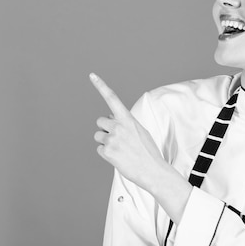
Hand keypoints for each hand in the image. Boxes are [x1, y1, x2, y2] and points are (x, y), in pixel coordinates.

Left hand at [89, 72, 165, 191]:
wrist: (152, 170)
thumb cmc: (147, 151)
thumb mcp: (139, 131)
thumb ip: (124, 123)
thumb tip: (109, 120)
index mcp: (128, 119)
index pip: (112, 98)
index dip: (100, 85)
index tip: (92, 75)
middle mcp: (118, 126)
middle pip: (100, 121)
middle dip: (105, 128)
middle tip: (118, 139)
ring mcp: (112, 139)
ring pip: (98, 136)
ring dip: (105, 142)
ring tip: (120, 150)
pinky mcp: (107, 152)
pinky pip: (99, 149)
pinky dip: (106, 154)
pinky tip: (118, 157)